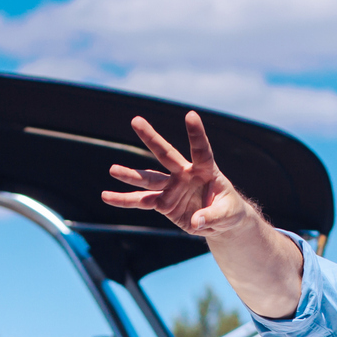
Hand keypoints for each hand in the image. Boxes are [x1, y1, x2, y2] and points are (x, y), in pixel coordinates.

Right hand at [103, 112, 260, 236]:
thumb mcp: (228, 214)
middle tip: (135, 120)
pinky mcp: (163, 203)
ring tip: (113, 169)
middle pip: (166, 154)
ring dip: (131, 175)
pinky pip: (141, 201)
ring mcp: (172, 187)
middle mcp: (185, 174)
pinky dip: (124, 200)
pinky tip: (107, 196)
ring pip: (149, 179)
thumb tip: (196, 222)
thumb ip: (213, 217)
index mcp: (206, 170)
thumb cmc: (229, 211)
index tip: (190, 115)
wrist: (220, 222)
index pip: (201, 150)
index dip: (196, 134)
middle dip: (151, 138)